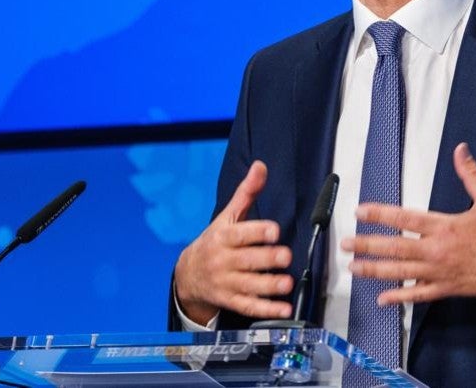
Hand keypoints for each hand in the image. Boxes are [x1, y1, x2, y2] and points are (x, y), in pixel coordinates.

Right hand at [174, 160, 293, 323]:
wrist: (188, 273)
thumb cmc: (215, 241)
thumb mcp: (227, 216)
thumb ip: (246, 193)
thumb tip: (260, 167)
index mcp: (223, 236)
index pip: (240, 234)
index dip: (257, 232)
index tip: (274, 231)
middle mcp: (223, 260)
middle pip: (246, 260)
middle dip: (267, 259)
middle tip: (285, 256)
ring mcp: (225, 282)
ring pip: (248, 285)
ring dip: (269, 286)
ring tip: (286, 283)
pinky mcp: (229, 300)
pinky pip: (248, 306)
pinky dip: (267, 309)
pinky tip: (283, 309)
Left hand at [342, 143, 475, 305]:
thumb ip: (472, 175)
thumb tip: (460, 149)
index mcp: (444, 227)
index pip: (404, 219)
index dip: (380, 215)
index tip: (360, 212)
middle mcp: (436, 251)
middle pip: (394, 247)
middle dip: (367, 245)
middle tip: (345, 243)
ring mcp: (438, 272)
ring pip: (400, 272)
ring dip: (374, 270)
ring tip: (353, 267)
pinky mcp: (445, 289)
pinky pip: (417, 294)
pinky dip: (399, 297)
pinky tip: (382, 298)